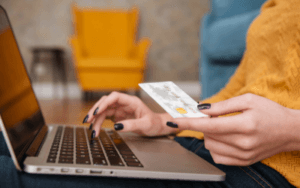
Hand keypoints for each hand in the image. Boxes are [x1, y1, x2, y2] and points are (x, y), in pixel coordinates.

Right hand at [85, 92, 175, 136]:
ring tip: (93, 131)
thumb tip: (116, 127)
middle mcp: (124, 104)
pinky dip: (99, 123)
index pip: (114, 97)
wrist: (157, 127)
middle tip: (88, 121)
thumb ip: (131, 125)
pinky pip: (105, 117)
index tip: (97, 111)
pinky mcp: (117, 116)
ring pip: (103, 111)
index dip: (104, 103)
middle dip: (95, 111)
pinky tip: (95, 129)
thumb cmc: (154, 123)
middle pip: (106, 103)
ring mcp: (120, 109)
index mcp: (131, 101)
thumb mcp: (145, 125)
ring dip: (96, 120)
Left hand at [169, 93, 298, 165]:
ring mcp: (243, 155)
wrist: (290, 131)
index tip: (173, 121)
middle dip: (204, 124)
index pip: (208, 125)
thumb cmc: (270, 112)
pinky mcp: (243, 162)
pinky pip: (218, 157)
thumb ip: (223, 105)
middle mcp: (243, 143)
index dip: (188, 123)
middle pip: (207, 136)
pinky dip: (215, 146)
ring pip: (210, 147)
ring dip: (209, 135)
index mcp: (244, 125)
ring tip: (224, 127)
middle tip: (215, 117)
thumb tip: (201, 109)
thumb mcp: (248, 100)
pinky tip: (225, 138)